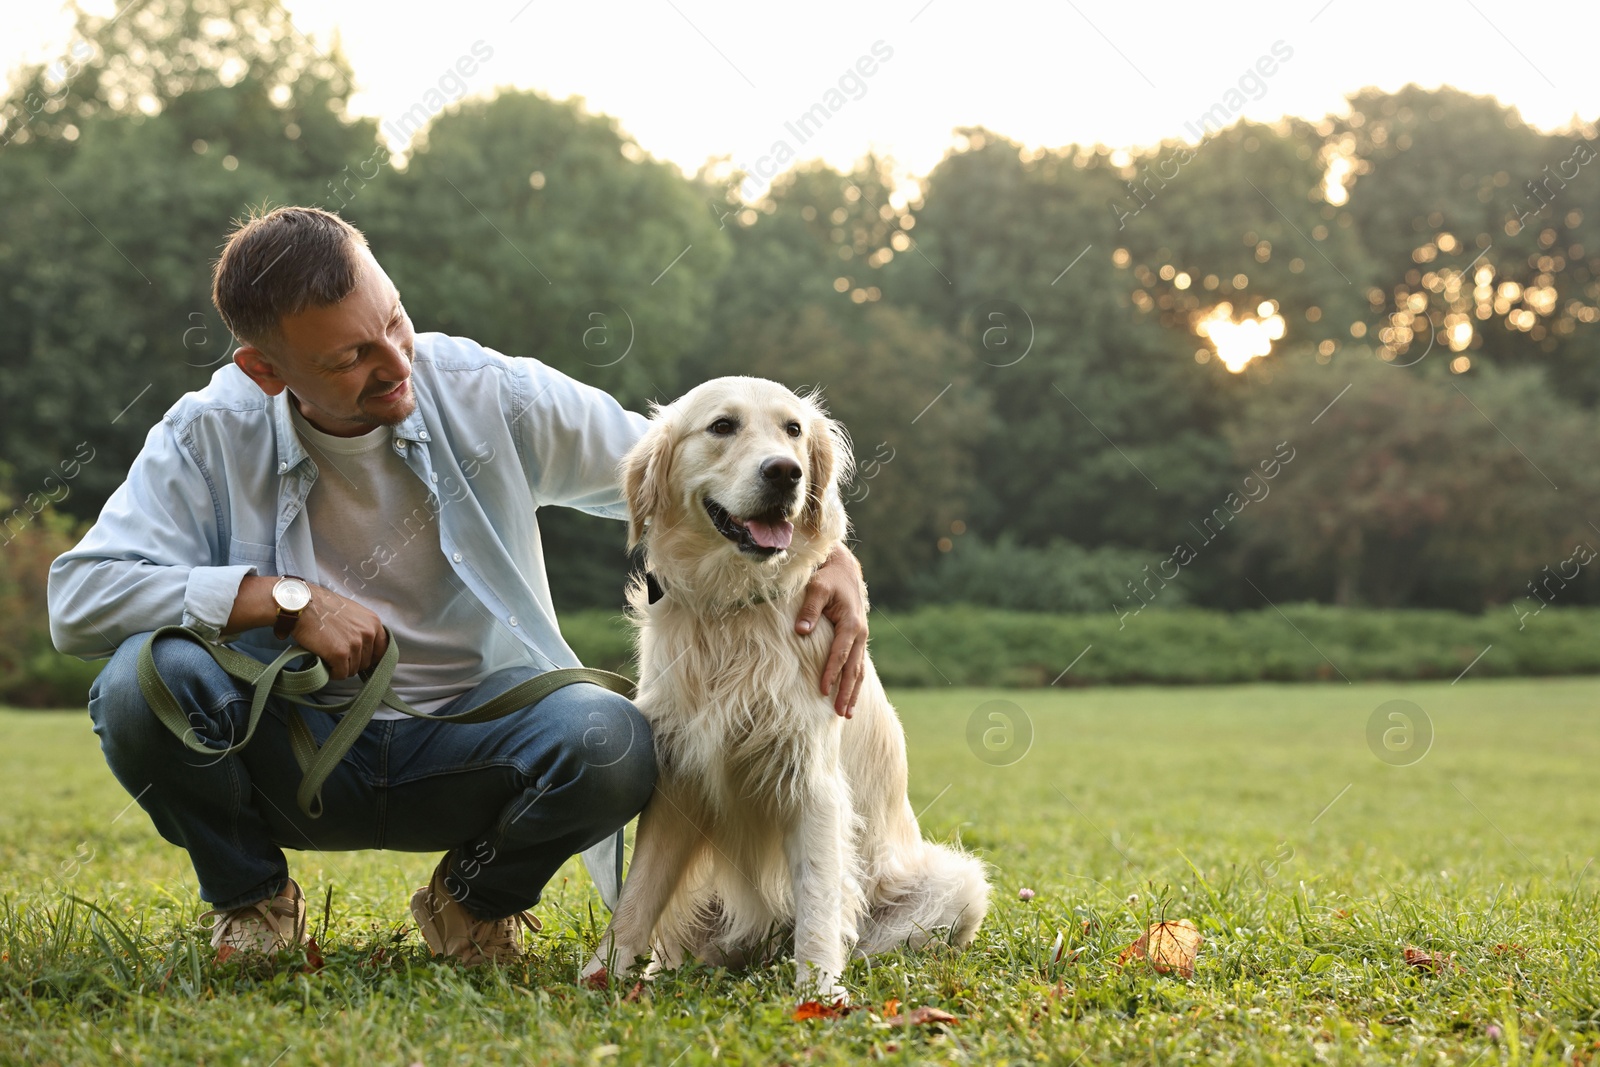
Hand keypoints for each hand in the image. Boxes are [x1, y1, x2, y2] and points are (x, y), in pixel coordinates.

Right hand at [292, 585, 388, 680]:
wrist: (303, 604)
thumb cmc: (324, 606)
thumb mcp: (353, 612)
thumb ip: (363, 627)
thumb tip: (365, 647)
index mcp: (374, 622)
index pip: (382, 650)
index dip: (370, 657)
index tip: (359, 658)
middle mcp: (368, 633)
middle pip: (366, 662)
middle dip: (352, 662)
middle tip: (337, 655)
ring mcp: (355, 644)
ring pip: (353, 669)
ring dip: (341, 667)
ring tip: (329, 656)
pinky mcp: (340, 654)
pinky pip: (341, 674)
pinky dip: (333, 672)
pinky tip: (325, 663)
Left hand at [795, 545, 868, 717]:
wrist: (845, 569)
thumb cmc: (828, 578)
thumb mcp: (816, 588)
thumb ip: (809, 609)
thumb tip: (800, 630)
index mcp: (851, 623)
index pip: (840, 654)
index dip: (831, 673)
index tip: (823, 691)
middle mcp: (860, 633)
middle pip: (853, 668)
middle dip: (847, 692)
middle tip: (839, 713)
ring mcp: (861, 637)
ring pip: (859, 670)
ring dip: (853, 692)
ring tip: (846, 714)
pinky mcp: (858, 638)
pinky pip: (858, 664)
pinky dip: (854, 682)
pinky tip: (849, 696)